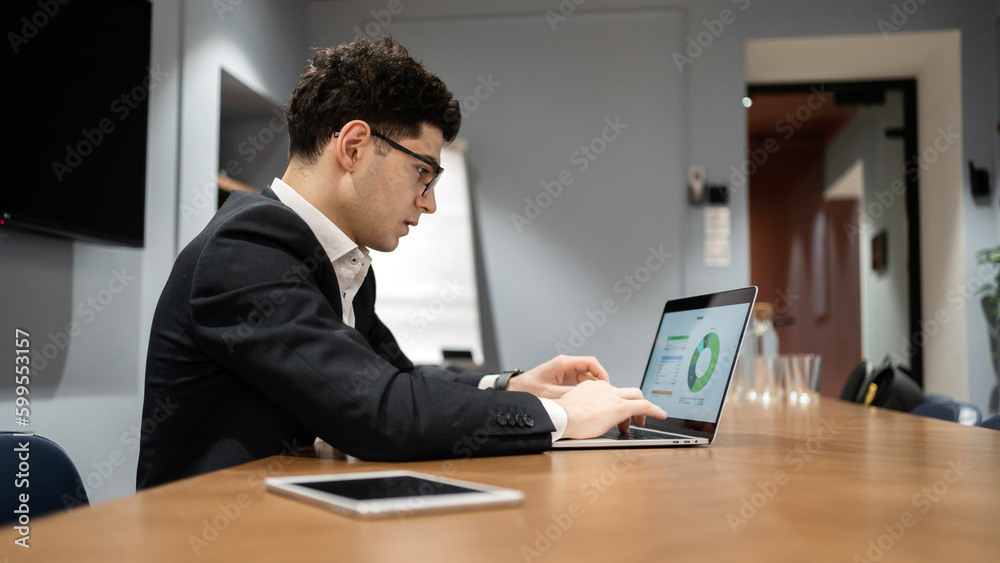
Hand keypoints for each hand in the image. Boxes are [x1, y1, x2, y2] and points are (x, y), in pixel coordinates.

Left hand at [506, 355, 608, 398]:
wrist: (514, 390)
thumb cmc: (527, 389)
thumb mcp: (550, 394)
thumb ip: (570, 395)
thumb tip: (587, 400)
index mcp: (564, 363)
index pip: (591, 363)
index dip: (602, 373)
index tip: (606, 386)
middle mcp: (566, 366)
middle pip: (591, 371)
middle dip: (599, 383)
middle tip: (605, 396)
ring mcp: (565, 373)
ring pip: (586, 378)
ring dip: (592, 388)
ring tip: (598, 400)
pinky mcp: (563, 380)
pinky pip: (580, 384)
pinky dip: (585, 391)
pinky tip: (587, 402)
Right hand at [552, 380, 667, 438]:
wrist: (562, 416)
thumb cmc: (562, 417)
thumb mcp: (572, 409)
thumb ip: (580, 410)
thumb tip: (580, 420)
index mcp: (591, 388)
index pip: (609, 392)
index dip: (615, 402)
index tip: (614, 411)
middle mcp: (604, 388)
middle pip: (626, 391)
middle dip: (632, 403)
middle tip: (633, 417)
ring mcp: (613, 396)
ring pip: (636, 396)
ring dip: (642, 410)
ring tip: (641, 423)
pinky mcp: (620, 407)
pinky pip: (644, 406)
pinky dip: (654, 410)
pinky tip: (661, 415)